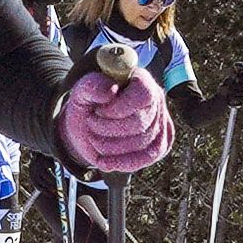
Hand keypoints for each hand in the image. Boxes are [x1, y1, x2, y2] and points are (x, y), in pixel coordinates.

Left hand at [57, 53, 177, 177]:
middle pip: (140, 123)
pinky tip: (103, 162)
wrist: (88, 124)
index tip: (97, 111)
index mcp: (141, 80)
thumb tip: (110, 91)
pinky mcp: (159, 145)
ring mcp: (160, 123)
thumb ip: (92, 85)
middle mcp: (156, 99)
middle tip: (90, 123)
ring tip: (93, 138)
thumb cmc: (89, 102)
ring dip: (110, 146)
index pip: (143, 95)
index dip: (119, 108)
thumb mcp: (82, 91)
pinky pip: (147, 158)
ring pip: (142, 142)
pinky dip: (122, 162)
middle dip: (108, 129)